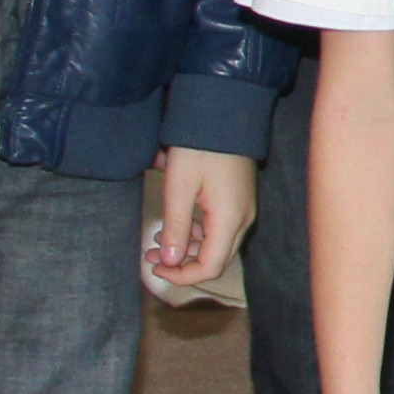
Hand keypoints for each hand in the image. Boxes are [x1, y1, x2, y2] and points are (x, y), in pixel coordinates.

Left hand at [145, 147, 254, 294]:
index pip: (210, 266)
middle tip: (151, 255)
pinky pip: (220, 229)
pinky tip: (177, 225)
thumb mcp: (179, 187)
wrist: (223, 117)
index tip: (156, 269)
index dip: (182, 276)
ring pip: (217, 245)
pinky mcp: (238, 201)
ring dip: (187, 249)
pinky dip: (197, 235)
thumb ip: (175, 227)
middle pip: (215, 259)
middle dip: (182, 264)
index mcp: (230, 219)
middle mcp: (243, 219)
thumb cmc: (200, 148)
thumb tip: (170, 262)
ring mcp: (243, 210)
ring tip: (157, 240)